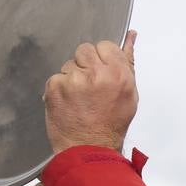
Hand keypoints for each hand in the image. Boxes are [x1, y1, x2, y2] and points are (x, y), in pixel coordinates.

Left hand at [43, 31, 137, 153]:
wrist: (89, 150)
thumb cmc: (111, 124)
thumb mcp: (129, 93)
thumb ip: (127, 61)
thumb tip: (131, 36)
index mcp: (118, 73)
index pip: (105, 45)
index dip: (102, 60)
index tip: (101, 74)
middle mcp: (97, 73)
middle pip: (84, 50)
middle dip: (85, 65)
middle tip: (89, 87)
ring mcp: (74, 80)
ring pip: (69, 64)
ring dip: (72, 77)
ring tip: (79, 99)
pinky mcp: (55, 87)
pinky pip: (56, 77)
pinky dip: (59, 89)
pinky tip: (68, 103)